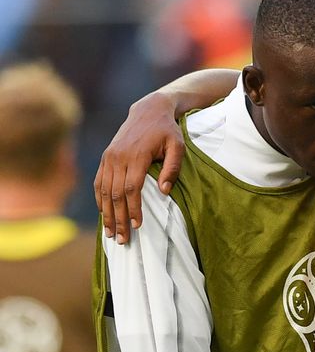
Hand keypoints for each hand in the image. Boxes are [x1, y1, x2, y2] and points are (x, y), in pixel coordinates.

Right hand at [94, 91, 184, 243]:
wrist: (149, 111)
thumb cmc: (168, 131)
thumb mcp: (178, 146)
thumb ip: (172, 168)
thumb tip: (165, 192)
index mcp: (137, 156)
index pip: (132, 188)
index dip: (133, 209)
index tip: (137, 225)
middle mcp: (119, 157)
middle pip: (116, 194)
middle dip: (118, 219)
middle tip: (122, 240)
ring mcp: (109, 157)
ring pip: (104, 191)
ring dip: (107, 214)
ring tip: (111, 234)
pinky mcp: (106, 157)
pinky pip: (99, 182)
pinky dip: (100, 200)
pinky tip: (104, 214)